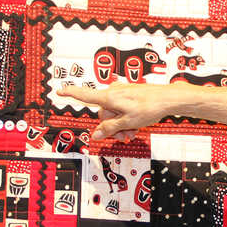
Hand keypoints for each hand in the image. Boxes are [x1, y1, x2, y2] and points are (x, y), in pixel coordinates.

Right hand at [56, 83, 184, 141]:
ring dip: (120, 125)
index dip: (71, 94)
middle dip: (111, 126)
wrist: (168, 99)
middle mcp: (113, 93)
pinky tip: (136, 126)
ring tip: (133, 133)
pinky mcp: (130, 95)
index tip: (58, 90)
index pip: (85, 95)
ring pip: (114, 113)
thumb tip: (95, 135)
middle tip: (124, 136)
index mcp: (109, 98)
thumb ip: (110, 129)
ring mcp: (122, 93)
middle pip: (103, 113)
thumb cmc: (149, 107)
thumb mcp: (127, 123)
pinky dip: (126, 119)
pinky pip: (122, 109)